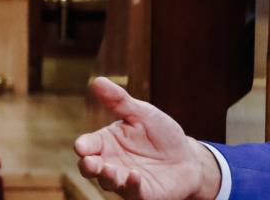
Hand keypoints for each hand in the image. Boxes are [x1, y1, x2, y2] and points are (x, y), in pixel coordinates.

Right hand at [73, 77, 222, 199]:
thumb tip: (97, 81)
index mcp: (106, 143)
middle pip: (92, 167)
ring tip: (111, 170)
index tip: (82, 146)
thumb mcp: (142, 114)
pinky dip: (132, 185)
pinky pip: (133, 192)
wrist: (187, 157)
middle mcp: (110, 164)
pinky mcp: (142, 193)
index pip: (88, 145)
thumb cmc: (160, 135)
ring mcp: (124, 181)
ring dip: (109, 176)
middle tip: (90, 162)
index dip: (84, 146)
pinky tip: (135, 176)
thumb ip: (120, 101)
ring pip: (110, 182)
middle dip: (89, 165)